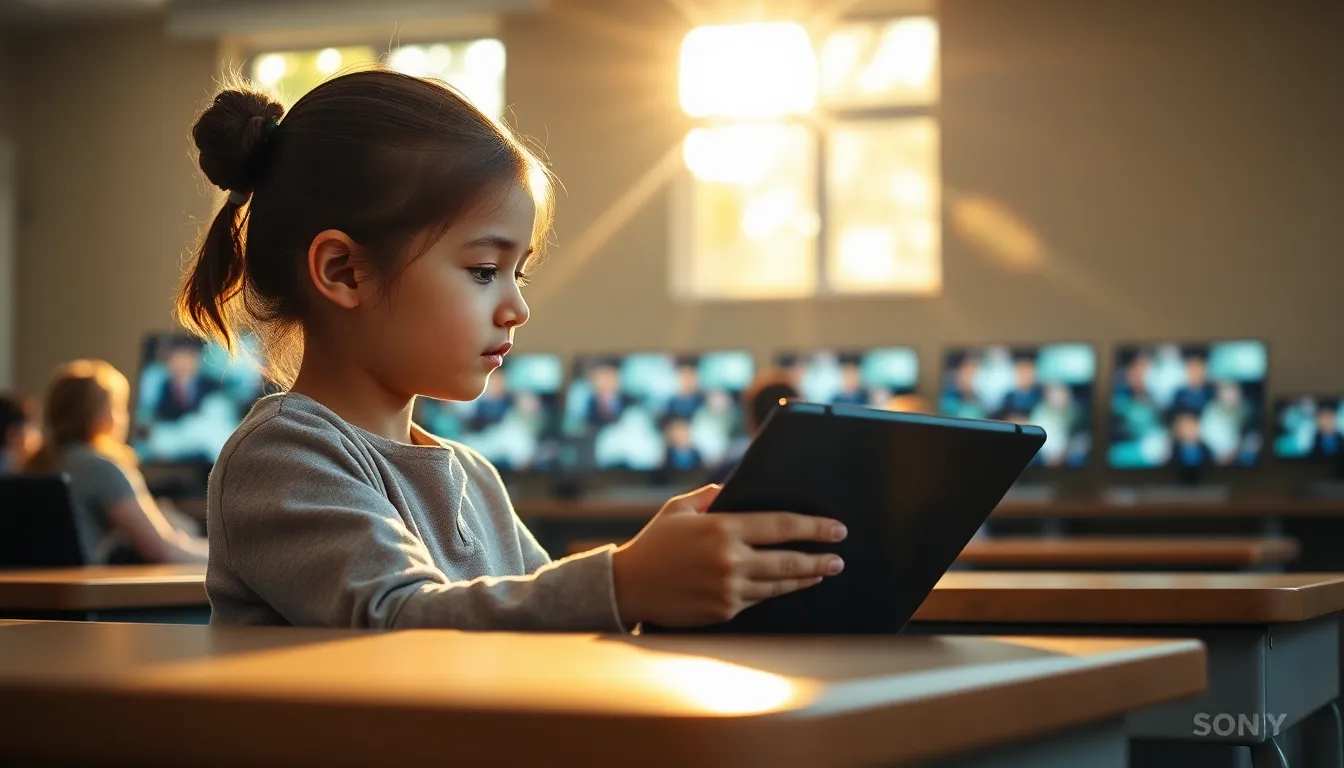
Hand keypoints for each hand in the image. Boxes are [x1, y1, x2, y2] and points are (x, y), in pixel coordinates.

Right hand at [610, 484, 846, 627]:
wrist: (628, 586)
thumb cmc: (655, 543)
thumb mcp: (680, 508)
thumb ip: (711, 495)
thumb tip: (736, 489)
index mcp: (723, 529)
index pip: (781, 526)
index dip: (814, 527)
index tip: (837, 529)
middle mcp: (730, 560)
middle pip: (789, 561)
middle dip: (820, 559)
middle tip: (839, 558)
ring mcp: (728, 589)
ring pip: (778, 585)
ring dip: (805, 578)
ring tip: (823, 573)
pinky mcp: (724, 611)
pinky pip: (758, 600)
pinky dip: (777, 591)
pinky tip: (789, 586)